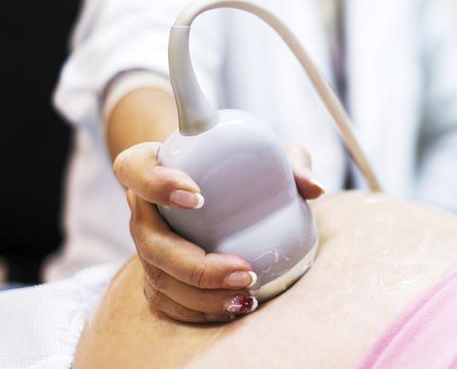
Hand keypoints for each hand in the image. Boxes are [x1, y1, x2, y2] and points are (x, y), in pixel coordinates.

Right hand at [113, 142, 324, 322]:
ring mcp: (148, 245)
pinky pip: (167, 301)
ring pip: (158, 277)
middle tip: (244, 269)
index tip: (197, 196)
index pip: (134, 168)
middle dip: (195, 264)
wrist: (221, 191)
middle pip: (148, 239)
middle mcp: (145, 208)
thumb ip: (290, 163)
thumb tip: (314, 188)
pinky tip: (233, 306)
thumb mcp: (268, 155)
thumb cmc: (242, 167)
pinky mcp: (158, 275)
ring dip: (201, 295)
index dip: (156, 183)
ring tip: (247, 294)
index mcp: (155, 165)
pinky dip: (198, 310)